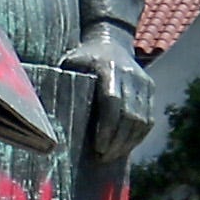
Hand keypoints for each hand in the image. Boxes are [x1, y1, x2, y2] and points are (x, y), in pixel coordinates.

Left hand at [74, 22, 154, 160]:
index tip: (98, 147)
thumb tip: (49, 116)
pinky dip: (137, 137)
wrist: (110, 41)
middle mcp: (130, 74)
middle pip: (129, 115)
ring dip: (127, 142)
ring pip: (141, 120)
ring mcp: (143, 82)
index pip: (112, 101)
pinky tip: (125, 147)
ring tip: (112, 156)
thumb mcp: (69, 64)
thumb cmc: (82, 58)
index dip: (107, 127)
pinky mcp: (150, 89)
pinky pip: (148, 120)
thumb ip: (63, 85)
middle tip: (103, 158)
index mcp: (108, 67)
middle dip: (116, 141)